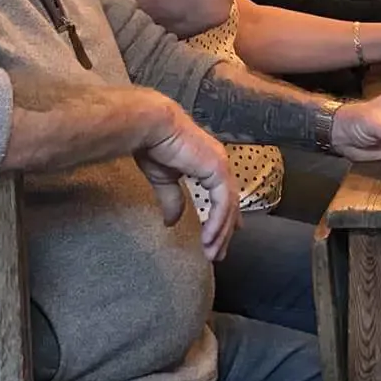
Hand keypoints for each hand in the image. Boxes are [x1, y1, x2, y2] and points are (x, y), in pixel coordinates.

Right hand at [135, 103, 239, 260]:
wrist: (150, 127)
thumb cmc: (154, 145)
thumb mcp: (164, 179)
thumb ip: (172, 199)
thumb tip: (171, 222)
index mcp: (208, 161)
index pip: (224, 193)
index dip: (226, 215)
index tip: (225, 234)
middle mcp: (219, 163)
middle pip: (230, 203)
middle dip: (225, 230)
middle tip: (218, 253)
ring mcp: (221, 166)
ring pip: (229, 206)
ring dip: (221, 232)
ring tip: (212, 253)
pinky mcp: (217, 170)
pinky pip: (223, 204)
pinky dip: (217, 223)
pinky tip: (209, 239)